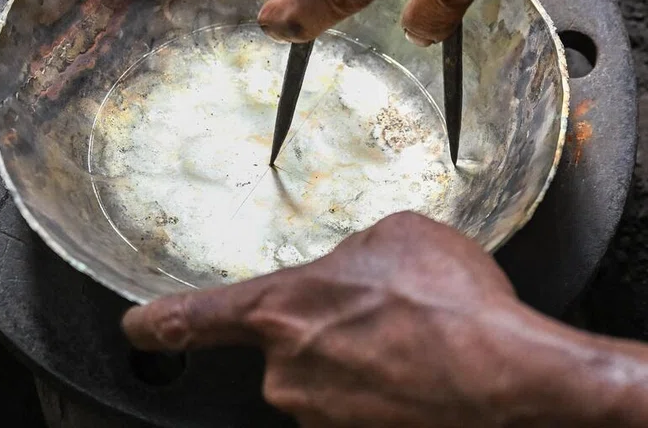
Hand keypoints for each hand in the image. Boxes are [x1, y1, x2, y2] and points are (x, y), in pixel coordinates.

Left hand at [123, 212, 538, 426]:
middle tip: (387, 314)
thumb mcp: (395, 237)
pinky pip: (362, 403)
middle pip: (288, 347)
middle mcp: (288, 375)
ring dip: (363, 357)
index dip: (161, 323)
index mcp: (281, 310)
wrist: (509, 376)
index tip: (138, 328)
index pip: (196, 318)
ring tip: (418, 342)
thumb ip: (353, 255)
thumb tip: (355, 275)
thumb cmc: (449, 302)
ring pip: (331, 377)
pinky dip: (387, 385)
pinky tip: (426, 369)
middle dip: (326, 329)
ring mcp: (324, 418)